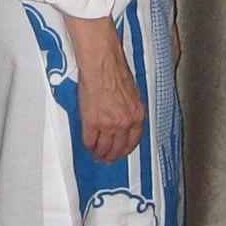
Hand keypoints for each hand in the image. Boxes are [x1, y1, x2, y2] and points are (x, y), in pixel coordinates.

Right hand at [66, 16, 145, 163]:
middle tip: (108, 160)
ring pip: (104, 147)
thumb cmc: (116, 72)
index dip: (126, 150)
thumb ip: (130, 109)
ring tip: (97, 155)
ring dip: (100, 153)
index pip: (134, 140)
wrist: (103, 65)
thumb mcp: (132, 93)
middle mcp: (125, 123)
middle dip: (113, 156)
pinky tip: (88, 146)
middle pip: (118, 147)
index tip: (122, 153)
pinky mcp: (92, 122)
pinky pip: (90, 140)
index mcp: (137, 115)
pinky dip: (89, 145)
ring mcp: (108, 124)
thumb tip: (124, 118)